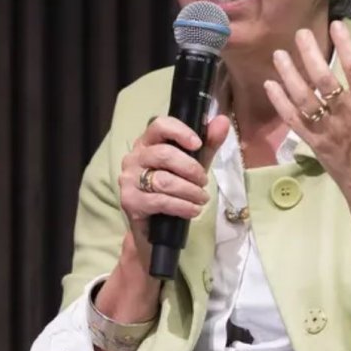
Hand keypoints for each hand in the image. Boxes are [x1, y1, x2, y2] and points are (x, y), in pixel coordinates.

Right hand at [103, 112, 230, 319]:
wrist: (155, 230)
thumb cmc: (173, 191)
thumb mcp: (193, 166)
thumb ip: (207, 145)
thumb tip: (222, 121)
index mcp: (147, 143)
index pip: (158, 125)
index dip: (179, 132)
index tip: (198, 144)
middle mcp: (133, 158)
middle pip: (164, 154)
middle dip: (191, 169)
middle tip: (204, 182)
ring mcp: (128, 180)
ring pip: (164, 180)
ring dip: (190, 191)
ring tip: (202, 198)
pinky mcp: (130, 202)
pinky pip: (160, 201)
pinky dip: (182, 206)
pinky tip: (193, 210)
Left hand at [264, 22, 350, 236]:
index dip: (346, 46)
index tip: (336, 26)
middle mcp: (348, 115)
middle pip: (325, 80)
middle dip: (310, 54)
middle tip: (300, 34)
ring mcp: (328, 129)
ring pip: (304, 97)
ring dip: (289, 74)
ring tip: (278, 54)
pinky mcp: (313, 142)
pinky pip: (293, 119)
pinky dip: (280, 101)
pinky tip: (270, 84)